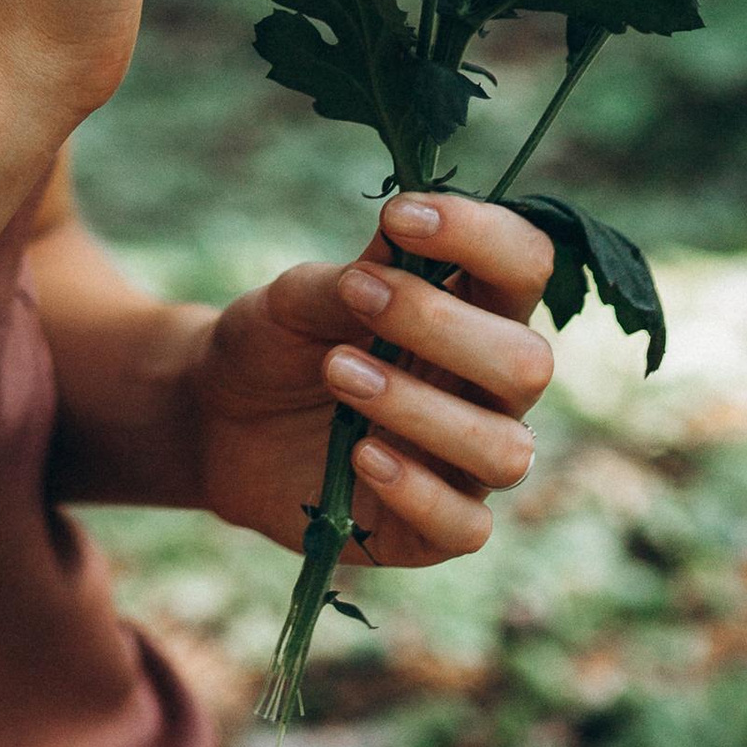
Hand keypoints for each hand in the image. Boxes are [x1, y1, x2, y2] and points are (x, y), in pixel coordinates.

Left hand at [188, 192, 556, 570]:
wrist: (217, 418)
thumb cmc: (276, 344)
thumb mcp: (293, 300)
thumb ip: (349, 277)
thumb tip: (397, 244)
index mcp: (473, 311)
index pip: (526, 264)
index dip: (483, 236)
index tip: (401, 217)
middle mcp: (487, 387)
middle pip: (529, 362)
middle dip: (441, 326)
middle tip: (355, 295)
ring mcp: (466, 462)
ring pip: (505, 450)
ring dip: (419, 406)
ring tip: (336, 371)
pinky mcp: (434, 529)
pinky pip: (465, 526)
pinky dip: (417, 489)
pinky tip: (360, 456)